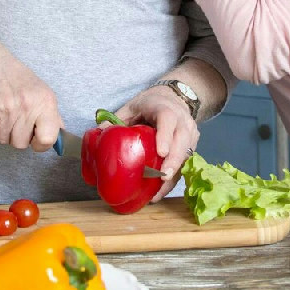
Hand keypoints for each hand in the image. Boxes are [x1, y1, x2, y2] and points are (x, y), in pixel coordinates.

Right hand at [0, 44, 61, 151]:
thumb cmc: (17, 79)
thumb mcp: (42, 92)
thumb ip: (52, 116)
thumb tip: (59, 137)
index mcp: (45, 102)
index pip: (48, 139)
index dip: (41, 144)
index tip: (36, 139)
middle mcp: (27, 106)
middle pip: (21, 144)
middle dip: (18, 135)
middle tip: (16, 117)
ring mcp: (6, 109)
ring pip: (4, 140)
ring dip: (3, 130)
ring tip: (4, 111)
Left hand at [114, 86, 200, 202]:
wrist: (175, 98)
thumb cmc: (152, 103)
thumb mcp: (132, 106)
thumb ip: (117, 119)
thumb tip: (97, 134)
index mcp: (165, 109)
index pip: (168, 119)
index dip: (165, 136)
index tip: (161, 152)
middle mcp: (182, 121)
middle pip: (182, 141)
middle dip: (174, 161)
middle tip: (163, 177)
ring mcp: (190, 134)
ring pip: (186, 155)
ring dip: (174, 174)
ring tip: (158, 191)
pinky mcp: (192, 146)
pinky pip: (185, 163)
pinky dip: (174, 178)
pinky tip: (161, 190)